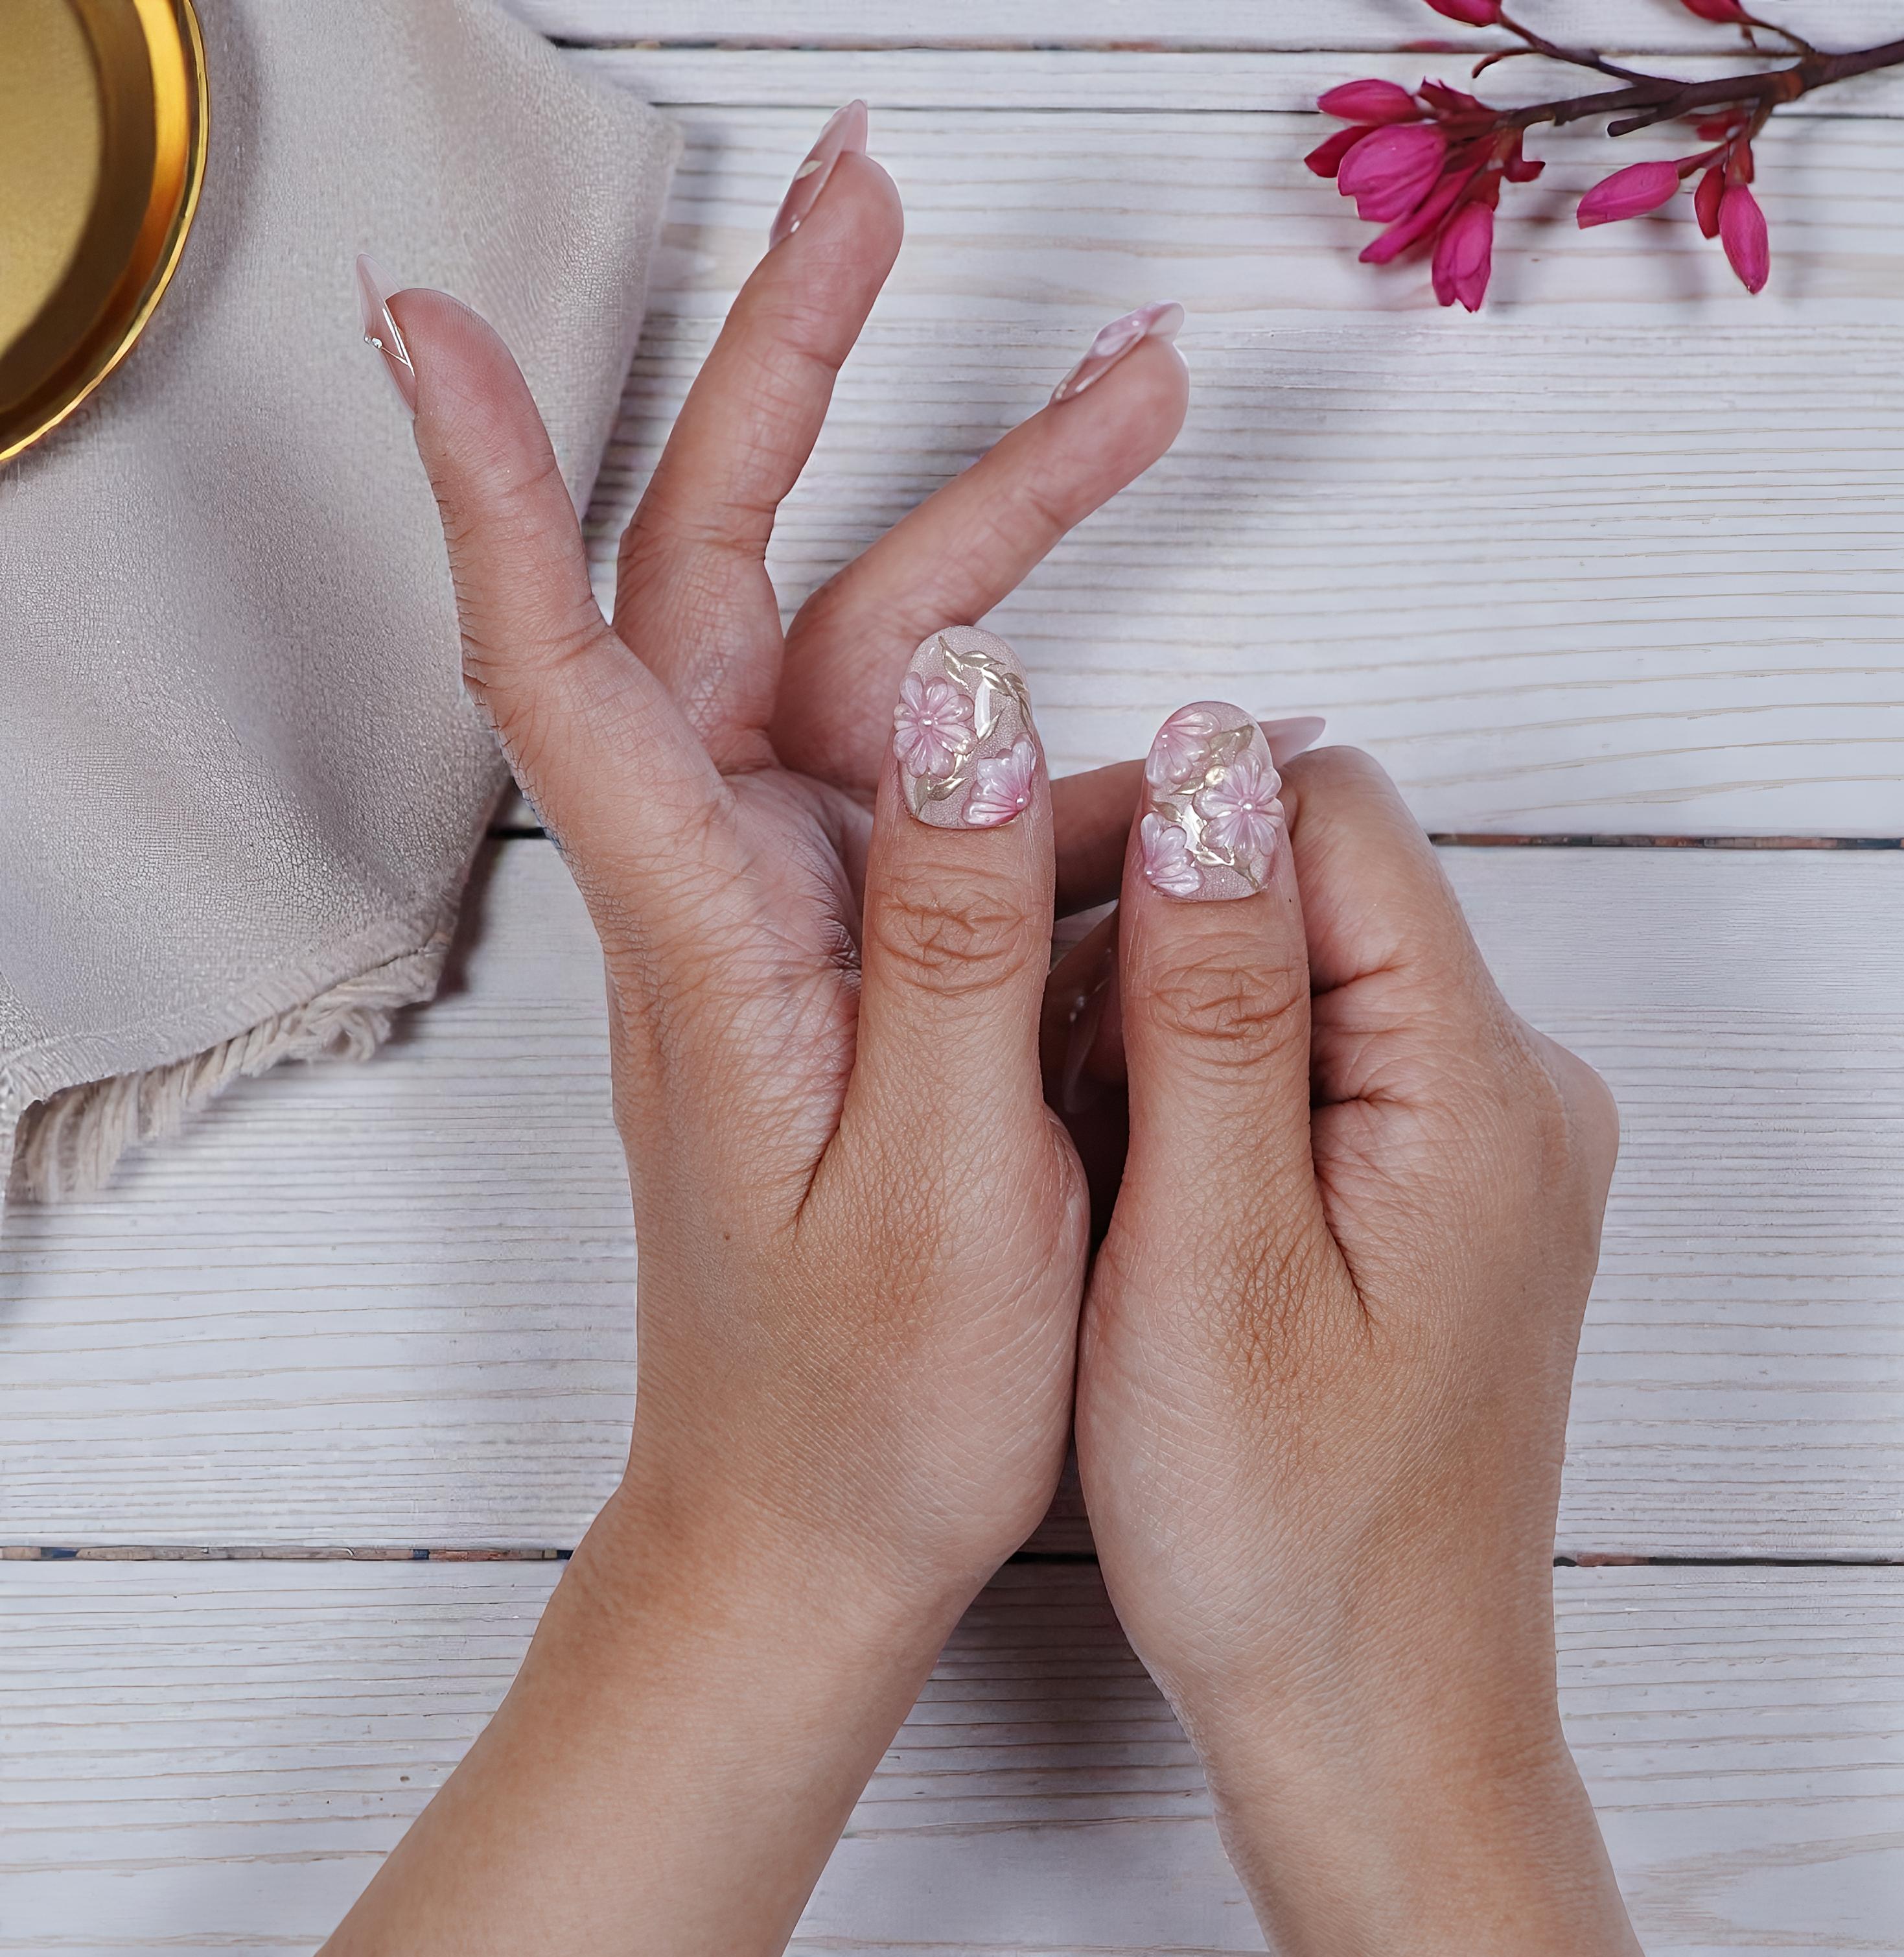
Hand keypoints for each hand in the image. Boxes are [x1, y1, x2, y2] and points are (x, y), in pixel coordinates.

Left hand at [325, 107, 1184, 1956]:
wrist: (819, 1525)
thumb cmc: (865, 1403)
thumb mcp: (947, 1186)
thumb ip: (954, 932)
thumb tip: (977, 688)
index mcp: (712, 936)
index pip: (563, 665)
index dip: (486, 479)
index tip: (426, 320)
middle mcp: (738, 888)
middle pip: (736, 575)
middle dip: (797, 370)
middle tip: (872, 197)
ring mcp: (808, 907)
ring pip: (883, 652)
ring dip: (1000, 518)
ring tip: (1142, 401)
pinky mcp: (877, 948)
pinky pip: (972, 792)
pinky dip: (1072, 737)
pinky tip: (1190, 758)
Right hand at [1063, 708, 1640, 1956]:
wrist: (1377, 1717)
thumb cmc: (1286, 1535)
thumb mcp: (1213, 1256)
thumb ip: (1214, 1001)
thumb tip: (1206, 767)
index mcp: (1475, 1082)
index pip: (1322, 809)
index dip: (1158, 830)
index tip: (1028, 934)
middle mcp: (1507, 1085)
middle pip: (1309, 878)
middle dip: (1146, 941)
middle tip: (1046, 1091)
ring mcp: (1474, 1138)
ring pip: (1291, 967)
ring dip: (1160, 1024)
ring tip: (1089, 1169)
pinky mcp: (1433, 1188)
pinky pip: (1305, 1060)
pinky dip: (1201, 1095)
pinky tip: (1141, 1200)